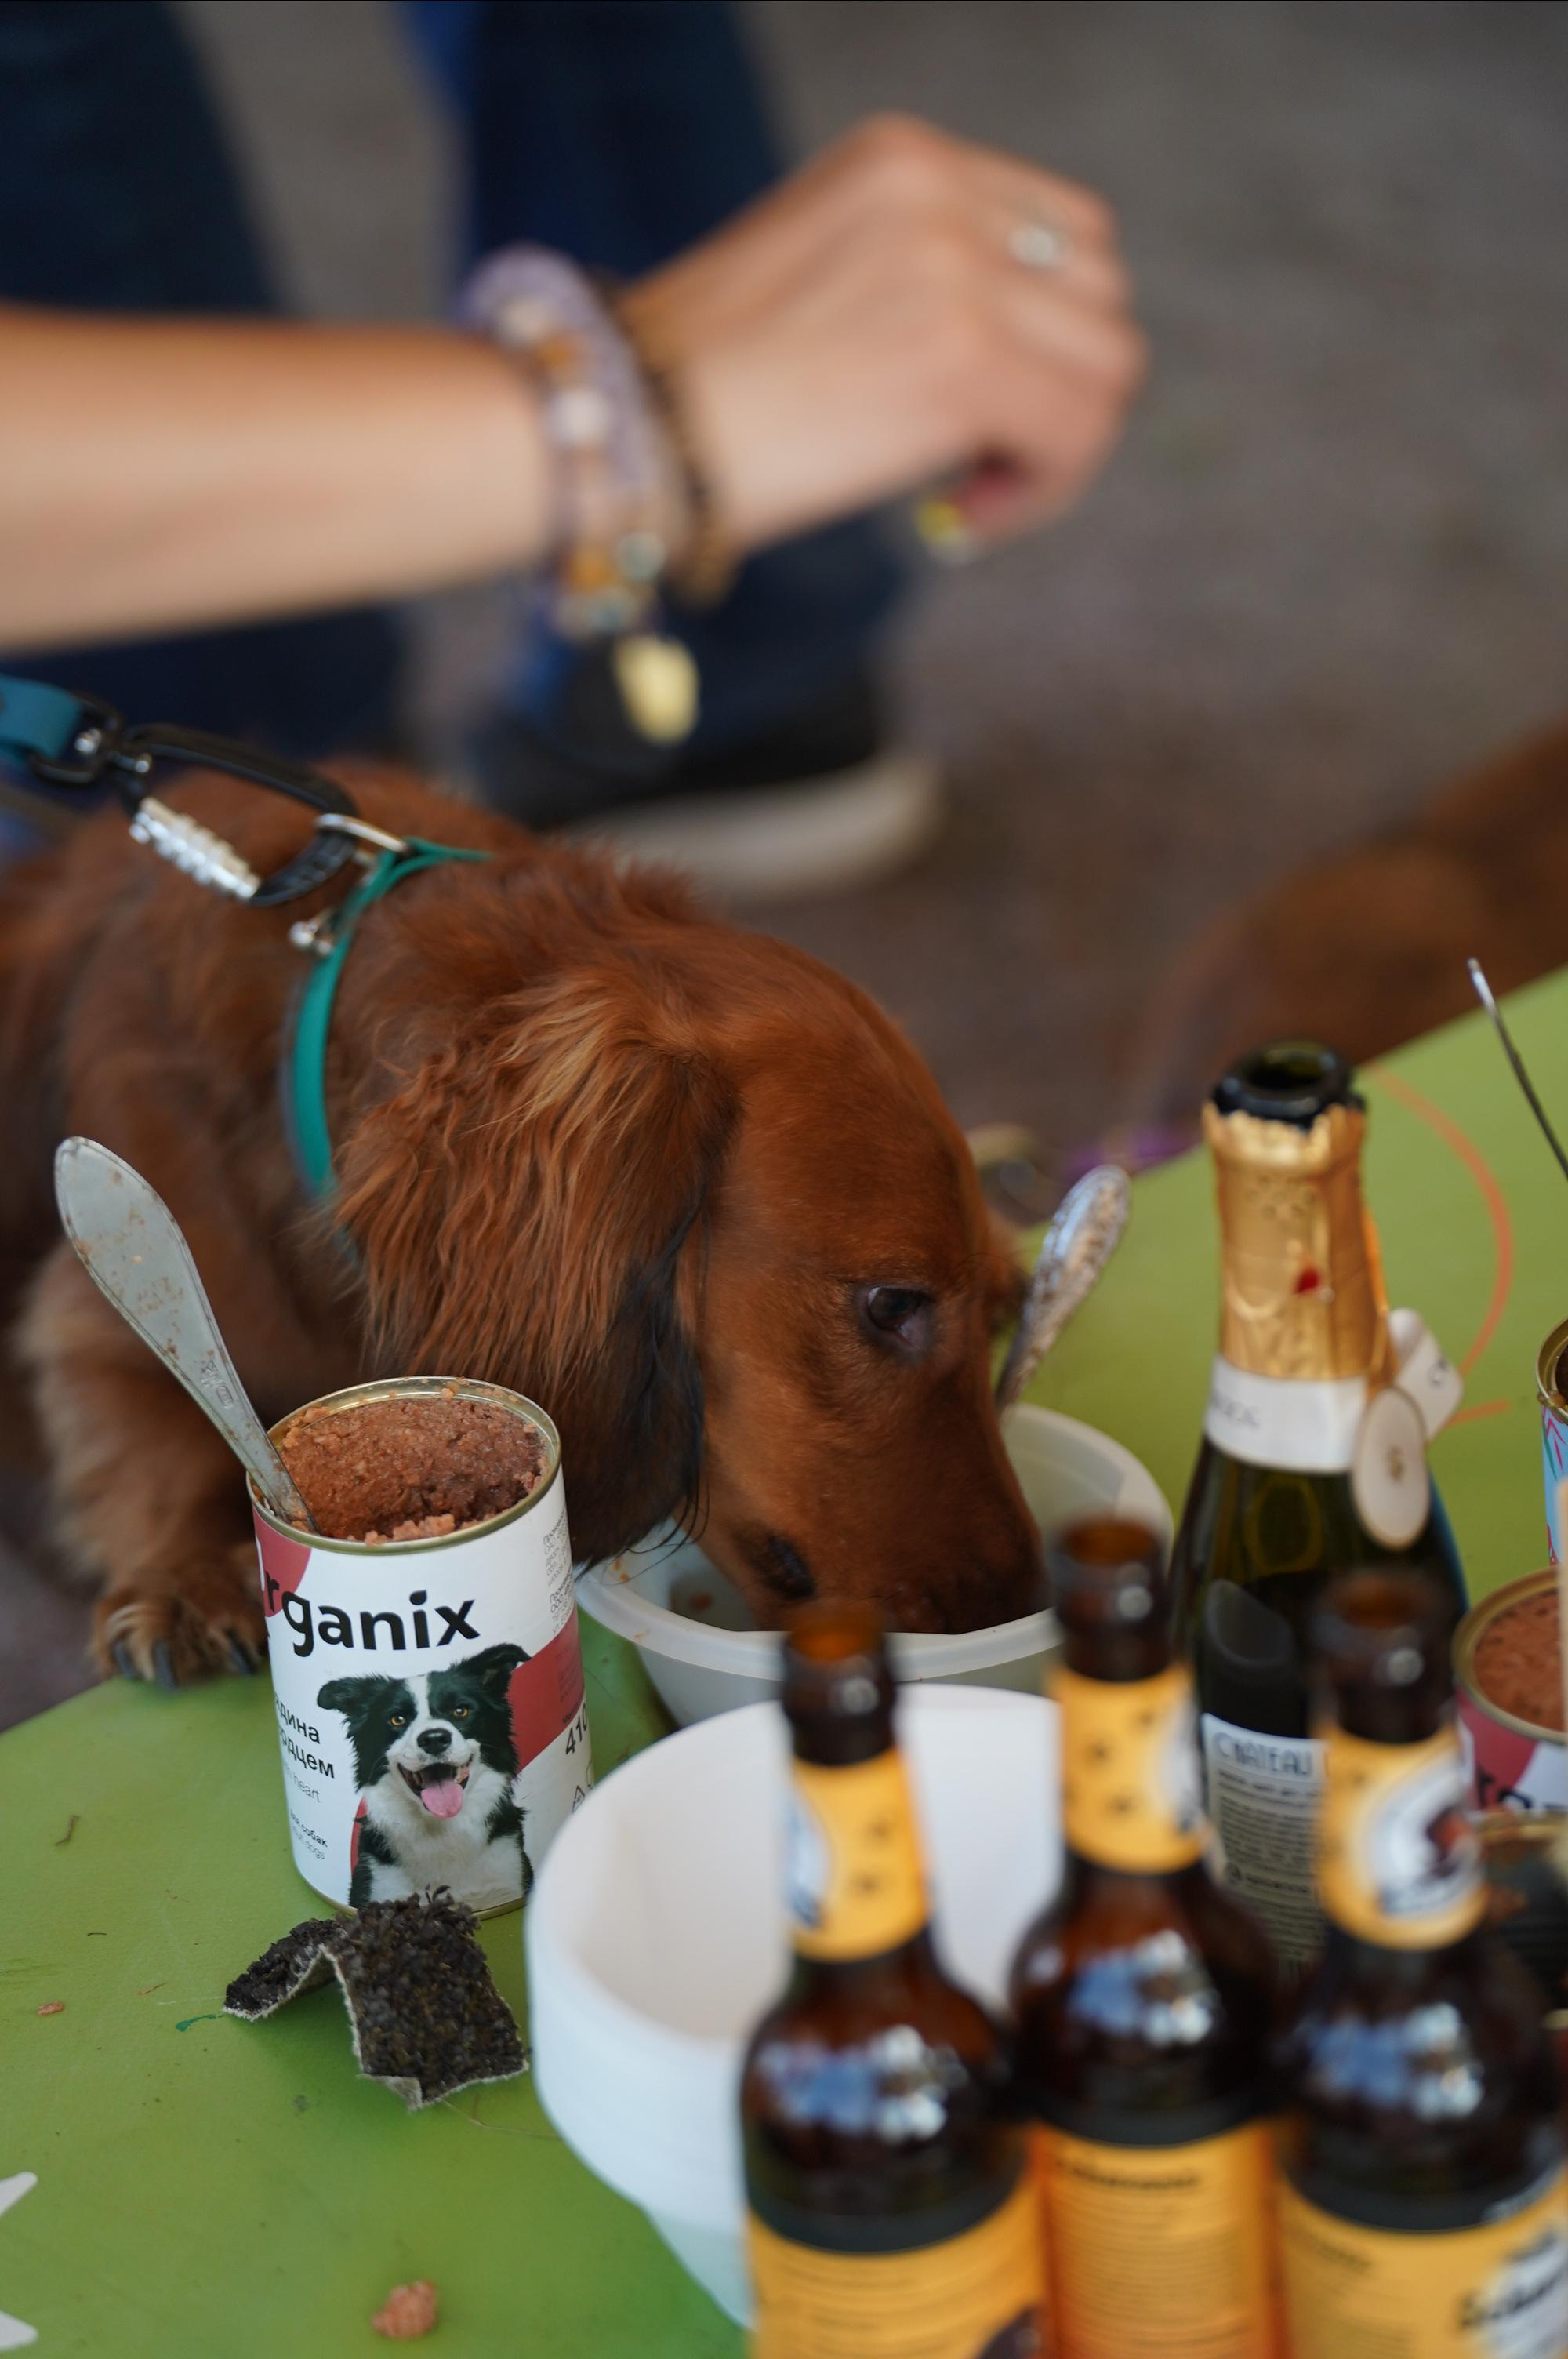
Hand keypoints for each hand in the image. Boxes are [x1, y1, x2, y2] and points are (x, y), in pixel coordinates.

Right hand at [623, 114, 1146, 556]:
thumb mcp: (817, 280)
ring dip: (1056, 448)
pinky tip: (962, 520)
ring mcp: (956, 268)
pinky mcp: (964, 356)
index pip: (1061, 233)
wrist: (619, 425)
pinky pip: (1075, 431)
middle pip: (1101, 292)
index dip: (1042, 334)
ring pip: (1108, 365)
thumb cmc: (691, 389)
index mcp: (902, 158)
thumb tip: (1014, 359)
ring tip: (970, 494)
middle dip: (1060, 390)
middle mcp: (939, 190)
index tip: (974, 411)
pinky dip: (1040, 491)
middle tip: (979, 462)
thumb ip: (914, 282)